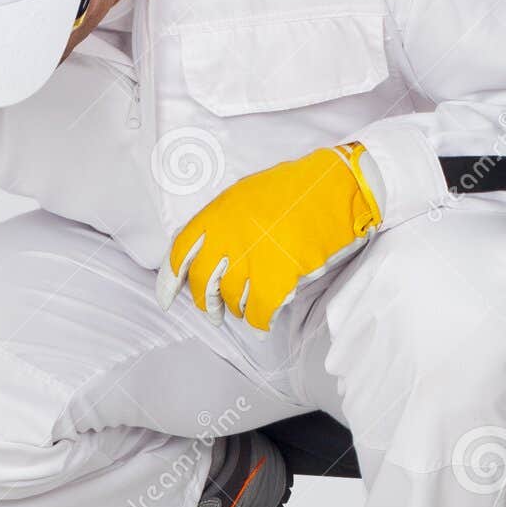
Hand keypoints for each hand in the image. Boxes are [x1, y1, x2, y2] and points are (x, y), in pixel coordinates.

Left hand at [156, 143, 381, 330]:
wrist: (338, 186)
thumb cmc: (296, 189)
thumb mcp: (246, 195)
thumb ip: (222, 223)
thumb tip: (205, 253)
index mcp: (219, 213)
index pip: (181, 252)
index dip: (169, 281)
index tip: (167, 299)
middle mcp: (230, 235)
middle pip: (203, 283)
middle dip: (206, 303)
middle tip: (214, 312)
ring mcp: (254, 256)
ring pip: (231, 299)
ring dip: (237, 309)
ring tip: (247, 307)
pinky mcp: (280, 275)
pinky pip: (260, 311)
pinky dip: (260, 319)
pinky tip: (264, 319)